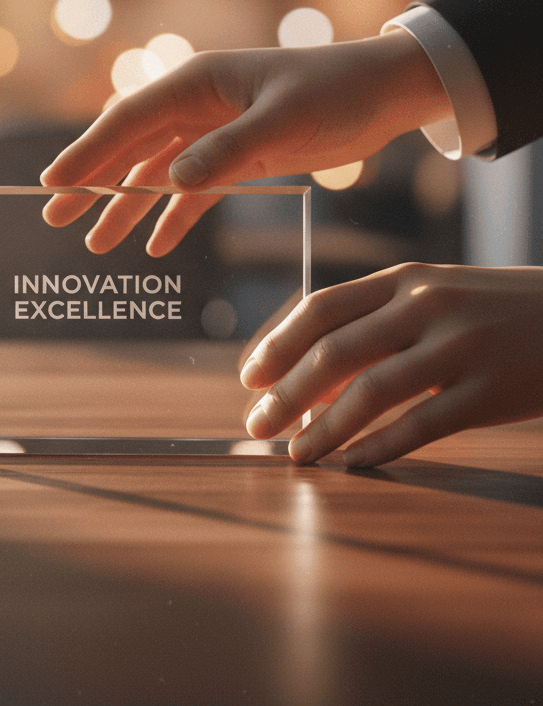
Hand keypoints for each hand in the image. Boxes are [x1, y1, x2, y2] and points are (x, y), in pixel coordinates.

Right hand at [40, 28, 450, 255]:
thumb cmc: (337, 91)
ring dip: (128, 206)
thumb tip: (171, 181)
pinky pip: (194, 189)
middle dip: (93, 181)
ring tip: (97, 243)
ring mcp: (213, 131)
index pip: (129, 120)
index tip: (53, 183)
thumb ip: (227, 150)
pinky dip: (175, 214)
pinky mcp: (236, 155)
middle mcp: (196, 104)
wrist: (386, 91)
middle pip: (131, 146)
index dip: (88, 152)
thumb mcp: (284, 120)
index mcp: (197, 82)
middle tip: (55, 215)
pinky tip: (158, 245)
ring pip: (157, 172)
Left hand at [240, 263, 542, 465]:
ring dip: (323, 429)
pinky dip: (379, 448)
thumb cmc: (493, 311)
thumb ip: (375, 328)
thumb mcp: (434, 300)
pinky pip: (421, 426)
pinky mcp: (492, 392)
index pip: (320, 307)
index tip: (250, 377)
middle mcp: (426, 307)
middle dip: (286, 393)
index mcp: (404, 281)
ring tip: (296, 454)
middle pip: (334, 351)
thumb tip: (309, 379)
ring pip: (370, 393)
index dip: (277, 344)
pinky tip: (353, 464)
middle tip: (256, 424)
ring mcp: (461, 348)